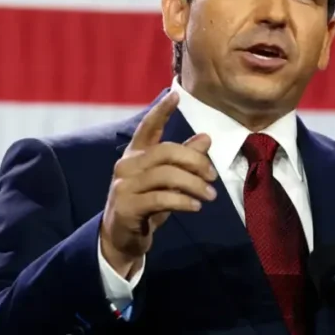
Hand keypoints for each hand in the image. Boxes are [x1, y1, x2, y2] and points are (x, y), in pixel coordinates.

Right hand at [101, 91, 217, 276]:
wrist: (121, 239)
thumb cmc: (147, 205)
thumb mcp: (167, 181)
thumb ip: (184, 160)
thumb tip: (206, 137)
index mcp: (135, 154)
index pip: (148, 127)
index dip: (161, 111)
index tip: (175, 95)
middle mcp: (127, 165)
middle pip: (166, 151)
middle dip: (195, 161)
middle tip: (212, 176)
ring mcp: (124, 186)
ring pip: (167, 175)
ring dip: (194, 185)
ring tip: (210, 196)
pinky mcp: (127, 206)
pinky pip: (161, 198)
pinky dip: (183, 201)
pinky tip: (196, 206)